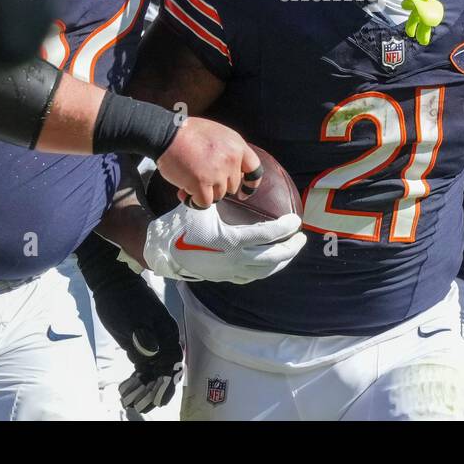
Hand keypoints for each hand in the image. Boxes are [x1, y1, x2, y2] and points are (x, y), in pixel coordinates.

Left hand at [107, 278, 182, 413]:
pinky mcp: (141, 344)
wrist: (112, 284)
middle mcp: (164, 339)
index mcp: (166, 332)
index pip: (172, 364)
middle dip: (155, 391)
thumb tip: (151, 353)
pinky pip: (144, 365)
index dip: (166, 385)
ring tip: (131, 402)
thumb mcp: (129, 318)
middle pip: (165, 370)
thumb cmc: (121, 300)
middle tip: (141, 407)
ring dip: (145, 387)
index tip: (157, 402)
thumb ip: (141, 336)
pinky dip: (138, 378)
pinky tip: (128, 388)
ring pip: (154, 370)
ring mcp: (153, 342)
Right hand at [142, 201, 305, 283]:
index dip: (285, 228)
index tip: (296, 221)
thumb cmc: (182, 225)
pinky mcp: (224, 278)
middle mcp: (234, 260)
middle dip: (291, 249)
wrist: (163, 251)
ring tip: (290, 251)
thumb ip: (223, 201)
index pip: (267, 236)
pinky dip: (264, 270)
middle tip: (301, 238)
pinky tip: (269, 263)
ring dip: (281, 262)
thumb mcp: (204, 209)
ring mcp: (229, 272)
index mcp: (231, 242)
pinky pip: (250, 277)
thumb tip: (239, 185)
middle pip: (272, 258)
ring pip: (263, 271)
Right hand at [156, 117, 262, 208]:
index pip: (254, 170)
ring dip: (204, 193)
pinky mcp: (201, 184)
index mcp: (237, 145)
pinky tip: (184, 193)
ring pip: (218, 196)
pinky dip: (194, 201)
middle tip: (200, 178)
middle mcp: (231, 160)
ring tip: (189, 181)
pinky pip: (203, 203)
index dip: (250, 185)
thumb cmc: (186, 132)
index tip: (244, 194)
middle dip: (217, 186)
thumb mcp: (216, 134)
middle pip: (232, 187)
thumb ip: (226, 151)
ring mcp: (217, 173)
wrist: (166, 134)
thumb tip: (227, 172)